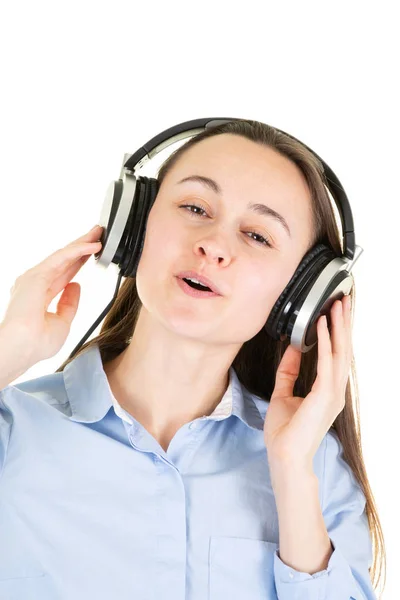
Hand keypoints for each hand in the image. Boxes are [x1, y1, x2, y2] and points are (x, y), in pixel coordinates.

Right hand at [0, 225, 102, 369]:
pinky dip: (78, 250)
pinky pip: (61, 258)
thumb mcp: (62, 322)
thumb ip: (69, 303)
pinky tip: (92, 245)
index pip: (64, 273)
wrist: (23, 348)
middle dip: (81, 247)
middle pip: (64, 260)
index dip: (79, 262)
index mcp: (39, 295)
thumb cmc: (36, 343)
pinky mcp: (37, 274)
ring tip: (98, 233)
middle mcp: (35, 283)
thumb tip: (76, 285)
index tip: (93, 252)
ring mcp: (35, 277)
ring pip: (63, 255)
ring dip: (81, 243)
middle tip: (97, 234)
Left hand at [264, 295, 352, 469]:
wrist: (284, 456)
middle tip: (344, 299)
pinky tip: (322, 325)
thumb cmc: (285, 432)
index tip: (337, 312)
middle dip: (344, 323)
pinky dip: (324, 342)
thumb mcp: (282, 394)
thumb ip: (288, 371)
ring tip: (338, 305)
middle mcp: (335, 390)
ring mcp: (333, 393)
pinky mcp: (324, 395)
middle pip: (343, 349)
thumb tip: (291, 348)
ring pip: (340, 352)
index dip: (338, 332)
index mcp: (327, 391)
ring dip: (339, 326)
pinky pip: (326, 362)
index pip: (335, 355)